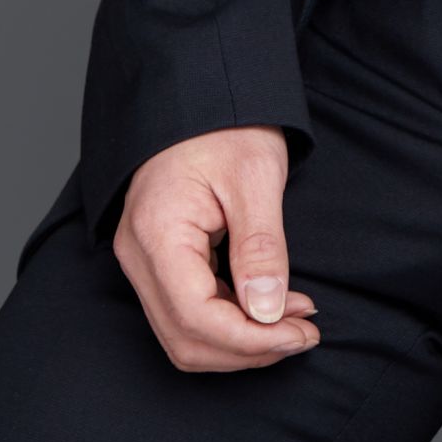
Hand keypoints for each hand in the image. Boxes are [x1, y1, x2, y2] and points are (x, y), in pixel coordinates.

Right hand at [113, 125, 320, 372]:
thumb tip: (267, 313)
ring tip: (295, 321)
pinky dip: (230, 321)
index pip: (195, 318)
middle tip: (304, 332)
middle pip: (185, 338)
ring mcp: (143, 259)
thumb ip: (260, 248)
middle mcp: (138, 254)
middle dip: (248, 348)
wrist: (202, 93)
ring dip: (241, 341)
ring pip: (184, 334)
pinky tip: (272, 307)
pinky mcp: (158, 259)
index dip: (250, 340)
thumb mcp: (256, 178)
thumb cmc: (227, 124)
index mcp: (156, 232)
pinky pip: (187, 311)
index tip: (299, 333)